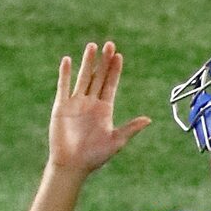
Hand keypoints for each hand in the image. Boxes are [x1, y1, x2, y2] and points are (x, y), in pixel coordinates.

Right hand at [49, 41, 150, 174]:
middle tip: (109, 44)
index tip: (119, 55)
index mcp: (104, 110)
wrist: (72, 165)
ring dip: (87, 62)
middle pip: (98, 77)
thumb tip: (148, 119)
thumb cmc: (94, 157)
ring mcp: (76, 103)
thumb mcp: (116, 141)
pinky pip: (63, 87)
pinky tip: (68, 60)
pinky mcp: (62, 107)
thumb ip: (130, 128)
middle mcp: (90, 103)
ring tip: (92, 46)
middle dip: (104, 61)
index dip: (114, 71)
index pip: (110, 85)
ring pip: (83, 78)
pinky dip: (65, 74)